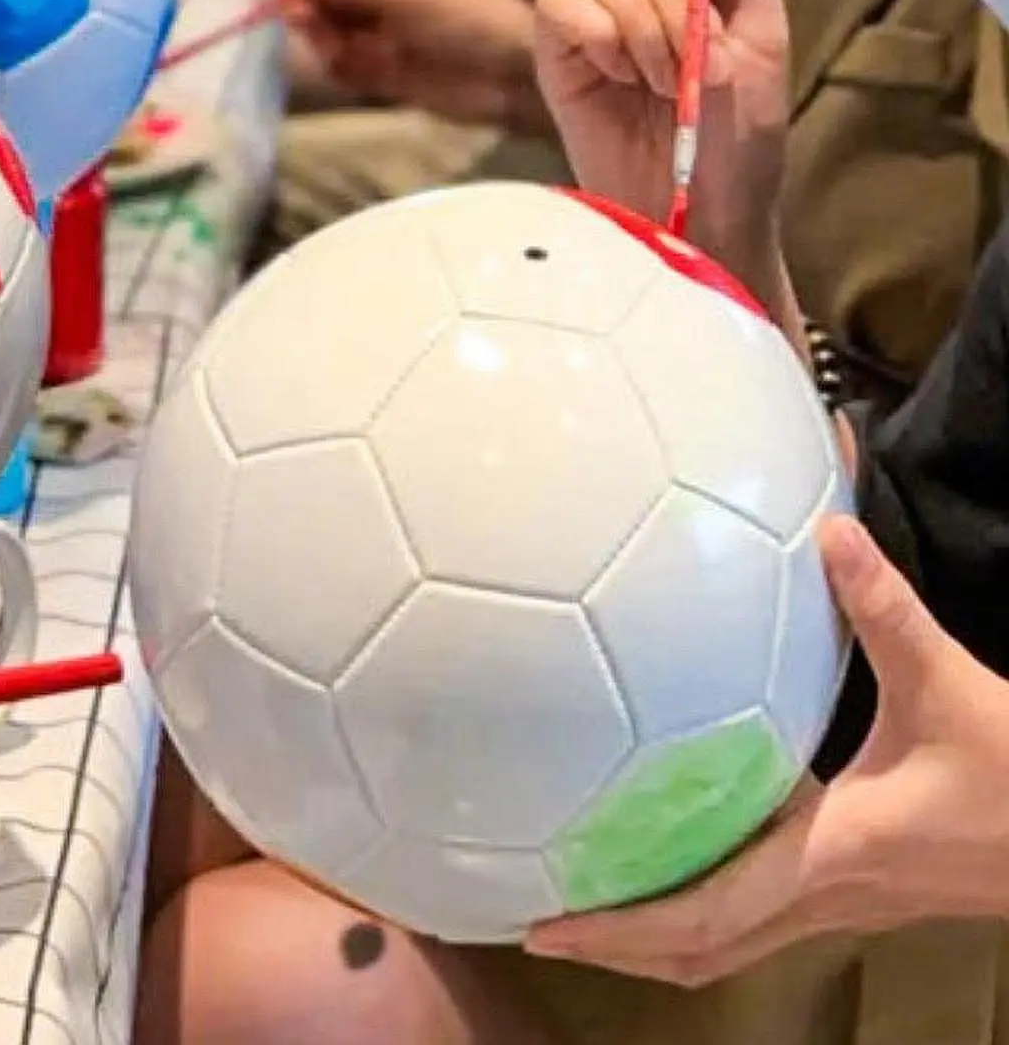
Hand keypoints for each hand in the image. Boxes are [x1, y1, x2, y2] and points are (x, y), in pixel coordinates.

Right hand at [282, 0, 547, 129]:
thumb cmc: (471, 18)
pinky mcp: (385, 73)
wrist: (515, 75)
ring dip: (322, 40)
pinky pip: (346, 68)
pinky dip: (338, 68)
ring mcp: (383, 34)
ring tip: (334, 48)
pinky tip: (346, 68)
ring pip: (330, 34)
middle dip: (310, 7)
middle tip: (306, 20)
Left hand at [525, 516, 1008, 985]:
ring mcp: (840, 902)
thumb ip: (881, 608)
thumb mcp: (946, 683)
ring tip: (584, 911)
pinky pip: (756, 919)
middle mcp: (822, 894)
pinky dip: (699, 913)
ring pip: (730, 944)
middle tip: (537, 922)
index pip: (706, 913)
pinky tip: (668, 866)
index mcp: (826, 856)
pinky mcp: (853, 887)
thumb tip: (827, 534)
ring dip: (655, 940)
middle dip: (616, 945)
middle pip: (701, 949)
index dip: (623, 928)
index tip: (548, 925)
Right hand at [533, 0, 789, 276]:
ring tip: (659, 82)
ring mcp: (591, 7)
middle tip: (690, 64)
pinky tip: (615, 79)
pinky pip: (558, 3)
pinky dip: (595, 38)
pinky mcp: (554, 45)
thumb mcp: (762, 34)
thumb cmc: (737, 137)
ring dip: (640, 25)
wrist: (698, 211)